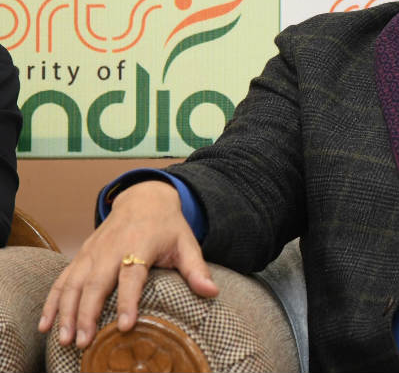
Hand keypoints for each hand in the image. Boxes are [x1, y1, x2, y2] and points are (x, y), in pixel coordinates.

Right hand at [38, 180, 218, 347]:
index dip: (128, 300)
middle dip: (87, 314)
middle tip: (83, 342)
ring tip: (64, 339)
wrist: (144, 198)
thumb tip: (212, 292)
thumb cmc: (167, 225)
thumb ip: (196, 269)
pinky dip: (52, 301)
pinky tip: (46, 324)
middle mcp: (111, 249)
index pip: (132, 275)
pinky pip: (62, 279)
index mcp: (139, 245)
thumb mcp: (186, 243)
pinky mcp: (81, 255)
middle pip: (96, 283)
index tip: (125, 325)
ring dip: (66, 312)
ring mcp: (92, 252)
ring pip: (74, 283)